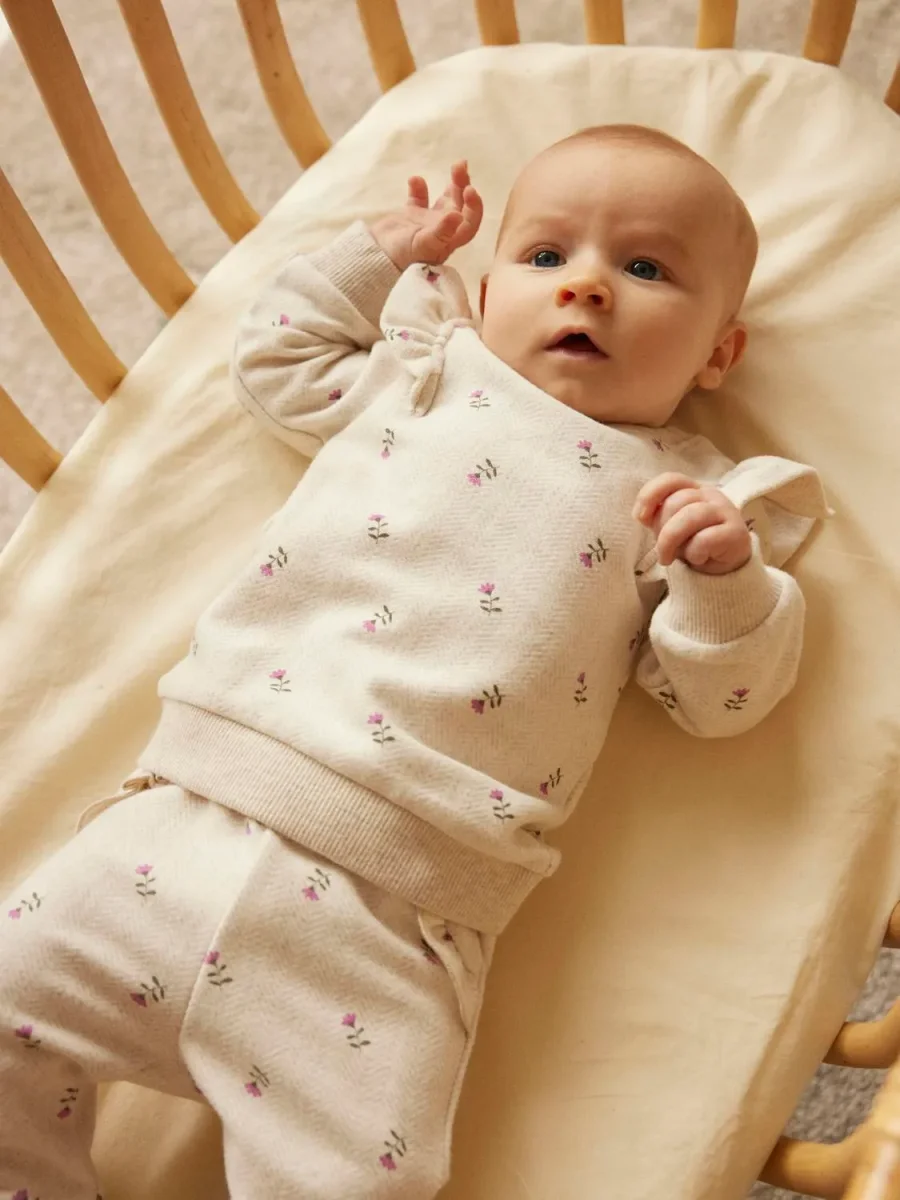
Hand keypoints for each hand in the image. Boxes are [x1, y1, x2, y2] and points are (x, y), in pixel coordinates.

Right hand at [369, 160, 482, 272]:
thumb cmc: (402, 256)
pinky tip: (414, 179)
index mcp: (449, 240)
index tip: (469, 189)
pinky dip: (420, 188)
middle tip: (459, 166)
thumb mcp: (423, 245)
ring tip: (456, 164)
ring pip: (447, 200)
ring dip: (453, 184)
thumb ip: (441, 232)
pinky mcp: (412, 216)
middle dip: (463, 186)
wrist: (375, 255)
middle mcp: (443, 230)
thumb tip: (458, 216)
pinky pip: (420, 199)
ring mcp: (428, 222)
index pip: (470, 223)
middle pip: (460, 206)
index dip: (474, 207)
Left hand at [632, 473, 751, 574]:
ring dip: (670, 542)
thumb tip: (641, 514)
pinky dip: (694, 552)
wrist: (727, 566)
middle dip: (661, 530)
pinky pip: (705, 539)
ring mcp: (725, 511)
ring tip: (668, 559)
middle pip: (675, 502)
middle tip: (663, 550)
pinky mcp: (736, 532)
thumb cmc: (695, 544)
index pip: (671, 480)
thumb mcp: (672, 528)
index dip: (650, 495)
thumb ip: (658, 516)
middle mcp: (710, 495)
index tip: (640, 517)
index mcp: (693, 490)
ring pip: (689, 517)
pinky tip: (698, 559)